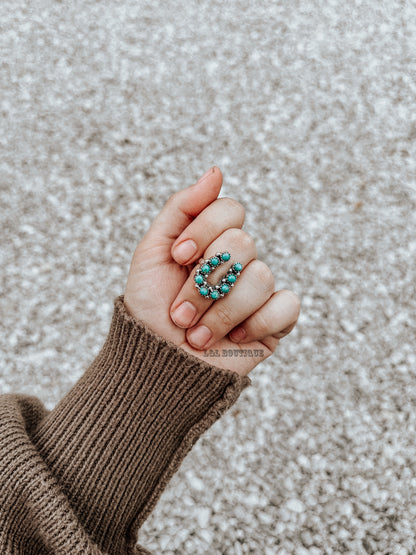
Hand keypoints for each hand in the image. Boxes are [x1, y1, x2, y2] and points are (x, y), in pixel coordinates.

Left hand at [124, 167, 299, 375]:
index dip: (205, 230)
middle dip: (203, 283)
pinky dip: (257, 324)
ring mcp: (258, 291)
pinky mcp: (275, 321)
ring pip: (261, 278)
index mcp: (212, 241)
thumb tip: (217, 172)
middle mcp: (239, 262)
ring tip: (197, 335)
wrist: (155, 366)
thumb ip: (181, 208)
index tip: (178, 256)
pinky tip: (235, 340)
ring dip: (220, 312)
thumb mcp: (152, 253)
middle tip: (180, 312)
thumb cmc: (150, 309)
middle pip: (244, 243)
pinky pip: (287, 306)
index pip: (230, 210)